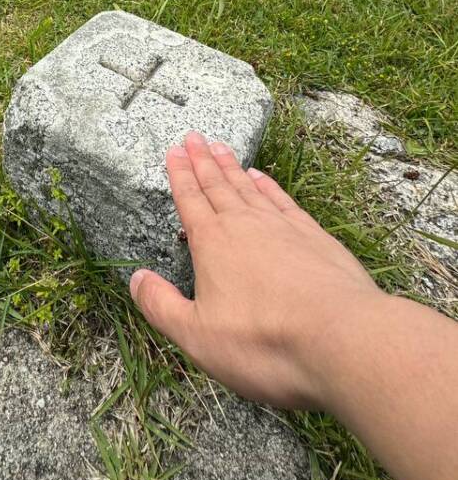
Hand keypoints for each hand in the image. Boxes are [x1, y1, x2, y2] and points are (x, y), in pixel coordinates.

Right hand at [129, 130, 386, 408]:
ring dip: (232, 167)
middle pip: (218, 186)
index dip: (179, 175)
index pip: (190, 201)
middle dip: (203, 161)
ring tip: (220, 147)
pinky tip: (263, 177)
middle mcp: (245, 225)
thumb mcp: (198, 336)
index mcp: (212, 244)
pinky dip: (269, 186)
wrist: (342, 339)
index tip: (174, 150)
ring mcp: (283, 227)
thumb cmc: (264, 342)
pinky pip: (283, 201)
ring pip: (249, 188)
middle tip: (194, 137)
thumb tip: (137, 278)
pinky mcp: (315, 237)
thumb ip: (161, 306)